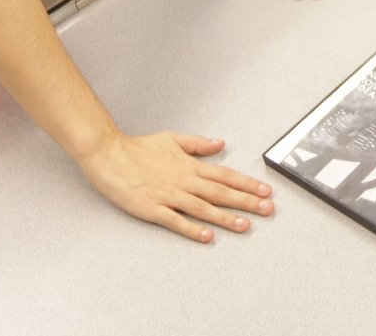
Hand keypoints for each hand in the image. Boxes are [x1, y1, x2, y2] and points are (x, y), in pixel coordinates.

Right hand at [76, 131, 274, 242]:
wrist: (108, 155)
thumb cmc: (138, 148)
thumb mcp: (172, 138)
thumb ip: (197, 143)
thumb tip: (219, 143)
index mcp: (189, 165)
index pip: (224, 175)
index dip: (246, 184)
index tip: (264, 191)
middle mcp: (183, 180)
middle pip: (220, 192)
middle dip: (246, 201)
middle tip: (267, 210)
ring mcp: (168, 195)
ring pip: (203, 208)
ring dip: (225, 217)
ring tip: (245, 225)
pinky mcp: (152, 208)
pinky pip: (176, 220)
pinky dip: (192, 228)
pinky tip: (207, 236)